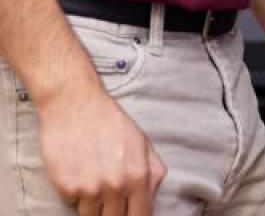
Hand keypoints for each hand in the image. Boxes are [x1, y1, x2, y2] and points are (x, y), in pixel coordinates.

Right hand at [36, 79, 165, 214]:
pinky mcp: (67, 188)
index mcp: (138, 175)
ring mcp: (90, 189)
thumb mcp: (142, 142)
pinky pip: (72, 203)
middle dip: (113, 213)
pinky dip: (74, 193)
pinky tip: (77, 170)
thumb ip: (152, 171)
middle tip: (109, 197)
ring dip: (93, 205)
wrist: (75, 105)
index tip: (130, 214)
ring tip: (93, 179)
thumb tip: (153, 196)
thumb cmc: (110, 121)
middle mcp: (116, 186)